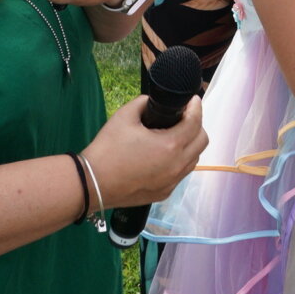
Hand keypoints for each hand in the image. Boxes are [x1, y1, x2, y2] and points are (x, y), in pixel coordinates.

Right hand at [85, 94, 207, 207]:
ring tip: (174, 135)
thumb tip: (153, 102)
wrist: (92, 183)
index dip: (196, 107)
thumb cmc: (107, 149)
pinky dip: (179, 161)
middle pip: (202, 141)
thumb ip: (144, 103)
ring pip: (194, 159)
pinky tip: (164, 155)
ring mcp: (172, 182)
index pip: (195, 122)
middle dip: (196, 125)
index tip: (192, 100)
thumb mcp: (124, 116)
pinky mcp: (164, 193)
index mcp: (170, 146)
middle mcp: (177, 166)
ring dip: (190, 145)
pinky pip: (180, 173)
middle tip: (183, 117)